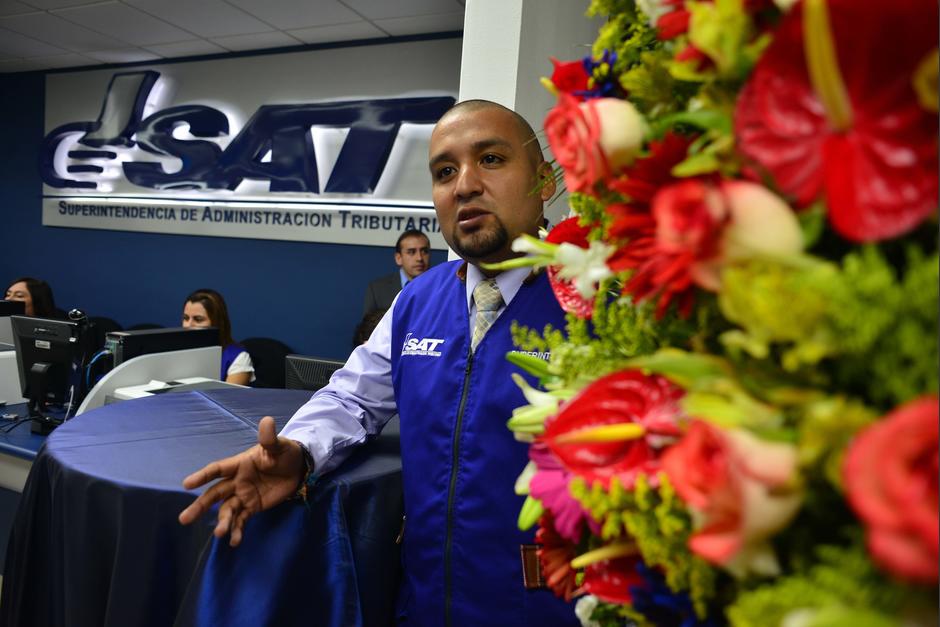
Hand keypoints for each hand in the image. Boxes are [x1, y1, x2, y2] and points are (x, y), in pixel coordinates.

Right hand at [178, 416, 306, 545]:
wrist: (298, 468)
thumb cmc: (285, 453)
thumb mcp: (278, 445)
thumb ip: (270, 438)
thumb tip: (267, 421)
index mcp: (239, 464)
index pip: (217, 470)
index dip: (203, 476)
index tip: (187, 484)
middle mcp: (237, 481)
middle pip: (214, 494)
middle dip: (200, 506)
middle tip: (184, 519)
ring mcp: (243, 496)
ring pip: (227, 510)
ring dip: (222, 522)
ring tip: (219, 534)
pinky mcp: (253, 507)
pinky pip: (242, 520)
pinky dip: (237, 530)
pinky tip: (234, 541)